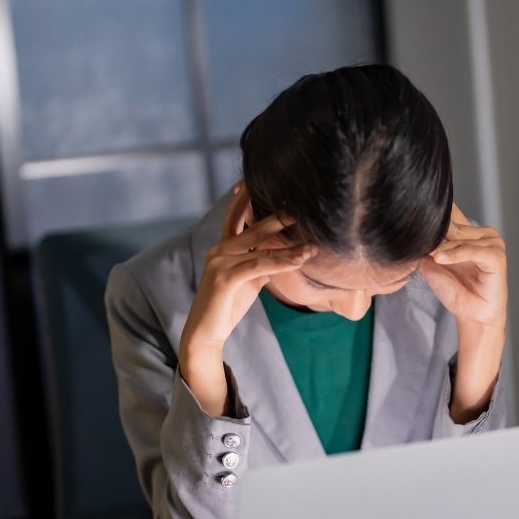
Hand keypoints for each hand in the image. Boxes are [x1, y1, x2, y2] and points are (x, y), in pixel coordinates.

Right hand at [179, 184, 315, 415]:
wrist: (206, 333)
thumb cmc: (227, 306)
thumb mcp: (249, 280)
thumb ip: (262, 263)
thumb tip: (286, 254)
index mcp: (224, 248)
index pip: (237, 216)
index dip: (249, 199)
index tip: (266, 186)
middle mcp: (219, 250)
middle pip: (251, 227)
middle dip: (277, 218)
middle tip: (301, 210)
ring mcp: (219, 263)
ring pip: (259, 248)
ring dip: (289, 247)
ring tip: (312, 246)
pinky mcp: (224, 279)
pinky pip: (257, 266)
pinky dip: (280, 262)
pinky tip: (298, 261)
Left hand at [418, 203, 507, 328]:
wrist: (471, 316)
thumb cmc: (454, 291)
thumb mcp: (432, 264)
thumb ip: (426, 246)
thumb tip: (411, 231)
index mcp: (469, 232)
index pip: (451, 213)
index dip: (435, 213)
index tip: (414, 211)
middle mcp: (483, 234)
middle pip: (453, 226)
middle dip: (435, 234)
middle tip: (420, 242)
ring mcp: (493, 244)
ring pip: (460, 239)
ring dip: (443, 248)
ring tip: (431, 257)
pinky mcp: (497, 257)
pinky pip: (472, 251)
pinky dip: (455, 254)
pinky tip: (440, 259)